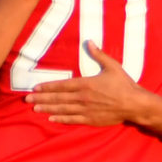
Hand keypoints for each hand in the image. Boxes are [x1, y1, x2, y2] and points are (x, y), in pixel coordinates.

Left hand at [25, 41, 139, 124]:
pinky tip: (51, 118)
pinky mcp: (91, 119)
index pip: (62, 85)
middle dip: (41, 98)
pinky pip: (72, 120)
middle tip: (27, 99)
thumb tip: (89, 42)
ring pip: (62, 109)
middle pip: (58, 98)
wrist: (134, 104)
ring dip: (48, 109)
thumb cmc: (124, 84)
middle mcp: (83, 97)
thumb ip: (98, 55)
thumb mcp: (112, 66)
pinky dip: (61, 119)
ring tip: (35, 109)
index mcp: (86, 84)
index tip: (35, 88)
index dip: (47, 87)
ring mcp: (86, 110)